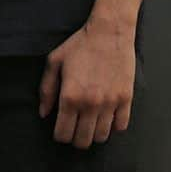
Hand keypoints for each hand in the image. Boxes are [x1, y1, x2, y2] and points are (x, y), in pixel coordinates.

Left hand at [38, 18, 135, 148]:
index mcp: (70, 96)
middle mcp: (90, 103)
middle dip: (76, 137)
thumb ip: (46, 89)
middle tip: (77, 126)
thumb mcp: (55, 61)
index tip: (62, 127)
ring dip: (95, 133)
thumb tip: (44, 113)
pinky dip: (114, 125)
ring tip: (92, 122)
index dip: (60, 135)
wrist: (110, 30)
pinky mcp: (125, 97)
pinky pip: (121, 126)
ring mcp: (110, 102)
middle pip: (82, 141)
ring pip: (101, 136)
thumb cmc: (81, 44)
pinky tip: (108, 115)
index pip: (63, 135)